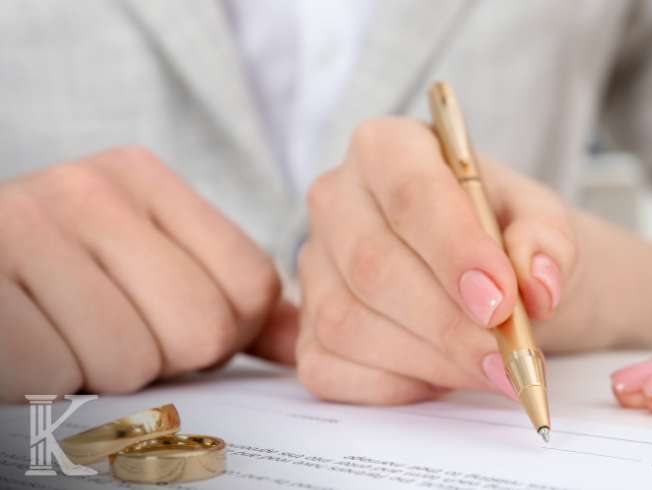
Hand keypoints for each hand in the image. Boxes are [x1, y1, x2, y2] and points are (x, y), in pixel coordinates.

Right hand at [0, 147, 294, 400]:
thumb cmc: (59, 282)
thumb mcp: (145, 264)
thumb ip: (231, 299)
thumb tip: (303, 339)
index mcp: (140, 177)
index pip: (251, 287)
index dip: (221, 334)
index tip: (168, 323)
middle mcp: (85, 188)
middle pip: (202, 329)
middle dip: (164, 358)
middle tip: (112, 334)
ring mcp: (24, 229)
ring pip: (133, 361)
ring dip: (101, 375)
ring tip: (64, 338)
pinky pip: (60, 376)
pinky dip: (48, 385)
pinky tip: (29, 347)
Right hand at [296, 118, 594, 403]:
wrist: (496, 275)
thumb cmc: (509, 235)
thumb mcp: (545, 222)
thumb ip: (547, 242)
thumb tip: (538, 285)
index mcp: (389, 147)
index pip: (409, 192)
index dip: (453, 250)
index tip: (501, 301)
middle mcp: (337, 198)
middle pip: (372, 265)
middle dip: (448, 323)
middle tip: (508, 356)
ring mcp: (314, 265)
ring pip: (348, 322)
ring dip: (430, 360)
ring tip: (491, 368)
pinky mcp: (306, 327)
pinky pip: (331, 368)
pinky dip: (394, 385)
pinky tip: (441, 374)